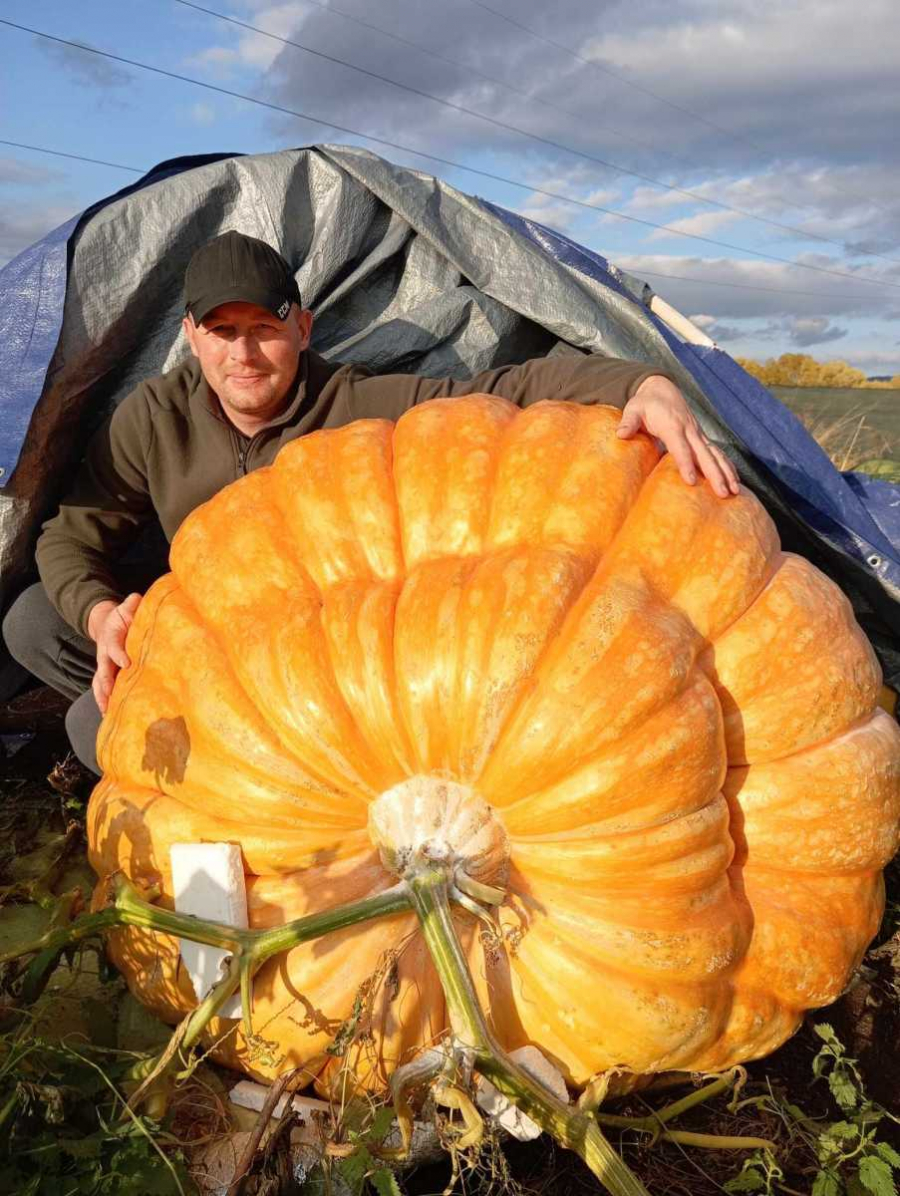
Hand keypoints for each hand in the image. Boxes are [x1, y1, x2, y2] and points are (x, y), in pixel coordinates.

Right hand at [87, 593, 141, 713]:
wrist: (107, 625)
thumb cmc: (121, 618)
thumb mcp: (125, 608)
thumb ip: (131, 605)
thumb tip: (136, 598)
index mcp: (111, 639)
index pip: (114, 647)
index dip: (118, 654)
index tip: (126, 663)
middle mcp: (105, 656)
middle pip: (102, 672)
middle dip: (105, 685)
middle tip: (110, 697)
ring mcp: (105, 667)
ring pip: (100, 685)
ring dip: (103, 698)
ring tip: (107, 713)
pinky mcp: (109, 675)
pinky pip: (104, 690)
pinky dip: (105, 702)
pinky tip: (110, 716)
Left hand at [617, 375, 739, 497]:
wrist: (660, 388)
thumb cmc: (644, 403)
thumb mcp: (633, 409)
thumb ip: (628, 422)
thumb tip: (621, 434)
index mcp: (672, 425)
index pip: (680, 447)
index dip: (686, 463)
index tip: (691, 481)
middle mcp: (689, 430)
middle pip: (704, 454)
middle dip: (715, 474)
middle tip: (722, 493)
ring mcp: (697, 433)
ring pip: (715, 454)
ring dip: (726, 472)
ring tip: (734, 491)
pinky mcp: (701, 437)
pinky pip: (717, 453)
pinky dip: (727, 466)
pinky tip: (734, 481)